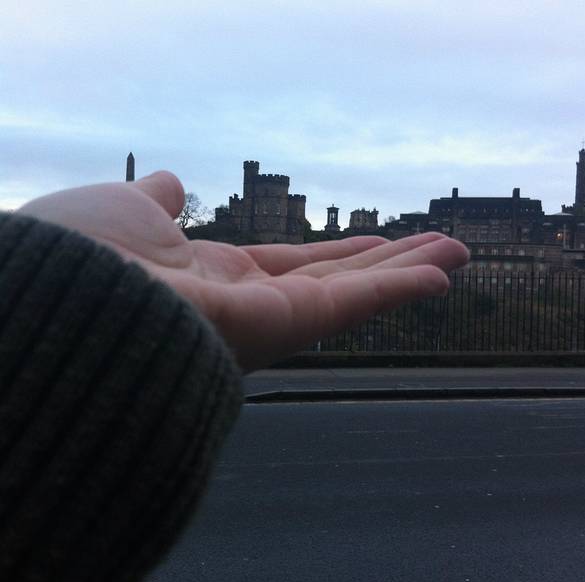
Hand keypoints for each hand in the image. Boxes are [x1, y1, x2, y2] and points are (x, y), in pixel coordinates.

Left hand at [18, 171, 469, 370]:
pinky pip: (353, 305)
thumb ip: (158, 204)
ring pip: (355, 295)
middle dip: (387, 265)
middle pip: (334, 282)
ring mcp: (268, 320)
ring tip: (458, 256)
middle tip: (438, 249)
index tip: (369, 243)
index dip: (334, 255)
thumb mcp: (125, 211)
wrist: (60, 303)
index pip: (288, 265)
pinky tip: (443, 273)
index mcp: (210, 276)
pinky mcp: (282, 328)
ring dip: (409, 273)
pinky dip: (400, 288)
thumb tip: (170, 185)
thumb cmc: (82, 256)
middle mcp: (246, 305)